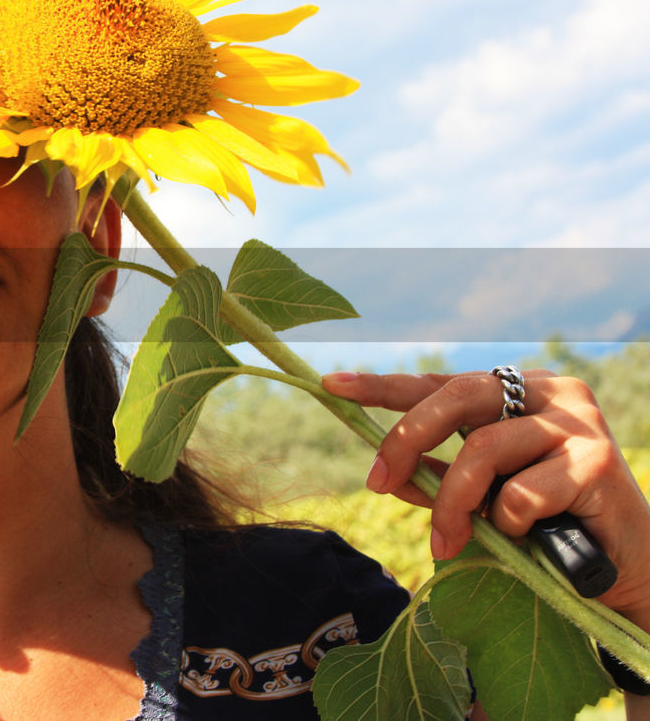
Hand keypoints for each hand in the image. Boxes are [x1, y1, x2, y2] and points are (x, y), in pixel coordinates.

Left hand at [323, 370, 649, 626]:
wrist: (624, 569)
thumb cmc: (547, 528)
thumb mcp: (482, 498)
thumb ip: (439, 478)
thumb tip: (389, 475)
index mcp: (517, 393)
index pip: (441, 382)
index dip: (384, 386)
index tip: (331, 384)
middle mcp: (548, 393)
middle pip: (456, 395)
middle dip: (406, 440)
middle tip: (378, 484)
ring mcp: (576, 423)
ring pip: (482, 448)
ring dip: (452, 502)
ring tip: (447, 541)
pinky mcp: (597, 461)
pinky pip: (521, 492)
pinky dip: (509, 522)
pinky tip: (528, 538)